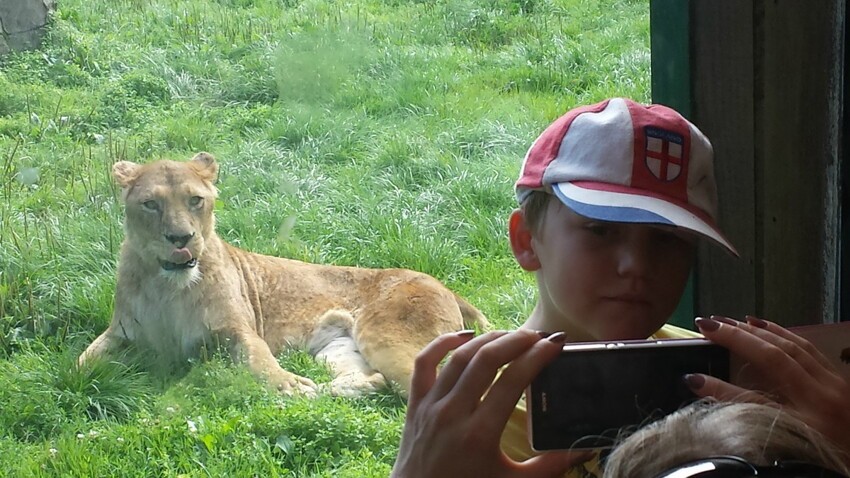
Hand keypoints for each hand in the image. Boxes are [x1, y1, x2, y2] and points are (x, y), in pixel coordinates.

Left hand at [391, 329, 590, 477]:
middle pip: (486, 360)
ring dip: (487, 339)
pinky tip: (465, 336)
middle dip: (515, 340)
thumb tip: (586, 449)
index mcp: (479, 434)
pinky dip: (442, 343)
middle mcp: (452, 414)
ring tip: (511, 335)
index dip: (537, 357)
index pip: (512, 382)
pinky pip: (424, 363)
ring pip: (459, 357)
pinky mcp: (415, 404)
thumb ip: (550, 466)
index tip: (555, 343)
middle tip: (538, 335)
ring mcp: (431, 406)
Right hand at [690, 316, 849, 456]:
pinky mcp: (839, 378)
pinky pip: (807, 346)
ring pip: (792, 345)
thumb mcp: (787, 445)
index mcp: (809, 417)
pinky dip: (781, 332)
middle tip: (706, 324)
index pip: (754, 399)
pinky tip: (764, 326)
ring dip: (757, 330)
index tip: (692, 377)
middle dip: (738, 337)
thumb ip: (749, 418)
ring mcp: (834, 383)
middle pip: (775, 356)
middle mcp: (823, 394)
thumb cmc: (826, 460)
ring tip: (728, 320)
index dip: (721, 387)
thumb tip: (706, 395)